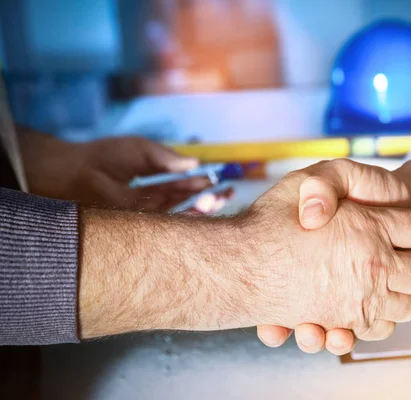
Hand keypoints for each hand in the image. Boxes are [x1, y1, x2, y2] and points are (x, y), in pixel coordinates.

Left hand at [22, 132, 228, 211]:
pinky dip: (184, 219)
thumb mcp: (142, 150)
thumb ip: (167, 158)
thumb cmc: (105, 156)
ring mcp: (148, 213)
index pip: (186, 185)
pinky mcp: (140, 224)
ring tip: (216, 201)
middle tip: (227, 194)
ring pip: (181, 214)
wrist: (74, 171)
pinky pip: (167, 224)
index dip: (204, 183)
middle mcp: (155, 199)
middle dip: (209, 199)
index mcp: (156, 181)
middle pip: (188, 202)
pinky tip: (199, 211)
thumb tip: (194, 163)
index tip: (221, 181)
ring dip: (200, 209)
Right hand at [247, 159, 410, 347]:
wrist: (236, 268)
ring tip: (400, 279)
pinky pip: (385, 326)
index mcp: (372, 228)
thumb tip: (387, 192)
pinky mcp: (345, 322)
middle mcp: (376, 267)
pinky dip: (388, 316)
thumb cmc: (269, 221)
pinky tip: (376, 302)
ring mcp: (363, 299)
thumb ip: (348, 178)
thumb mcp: (309, 178)